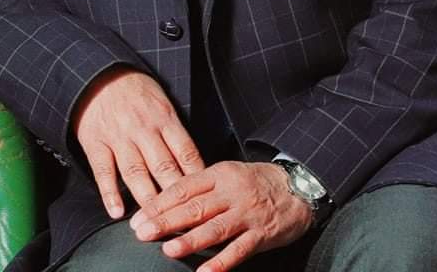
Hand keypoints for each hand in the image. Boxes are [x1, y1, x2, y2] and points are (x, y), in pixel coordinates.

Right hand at [72, 66, 204, 218]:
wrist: (101, 75)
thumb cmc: (136, 92)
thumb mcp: (162, 102)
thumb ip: (175, 133)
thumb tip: (194, 165)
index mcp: (165, 118)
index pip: (186, 152)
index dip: (197, 179)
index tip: (205, 201)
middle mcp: (144, 129)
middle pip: (164, 167)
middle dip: (175, 197)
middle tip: (184, 222)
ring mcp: (120, 137)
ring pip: (136, 172)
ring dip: (146, 200)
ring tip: (154, 224)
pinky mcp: (96, 142)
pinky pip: (104, 171)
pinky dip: (110, 193)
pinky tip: (117, 211)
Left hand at [129, 160, 313, 271]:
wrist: (298, 187)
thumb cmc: (255, 182)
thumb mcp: (227, 174)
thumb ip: (201, 188)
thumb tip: (166, 203)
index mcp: (220, 174)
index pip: (184, 187)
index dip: (160, 203)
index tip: (139, 217)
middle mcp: (231, 192)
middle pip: (195, 207)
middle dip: (167, 221)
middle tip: (142, 233)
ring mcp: (247, 214)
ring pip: (215, 228)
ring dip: (190, 240)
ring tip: (168, 250)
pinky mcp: (261, 234)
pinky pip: (239, 250)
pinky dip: (221, 262)